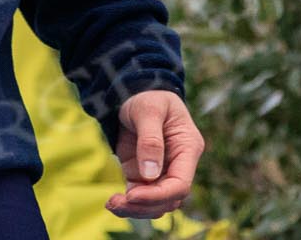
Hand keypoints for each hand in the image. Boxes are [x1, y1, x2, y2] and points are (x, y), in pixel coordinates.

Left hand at [107, 89, 204, 218]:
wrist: (135, 91)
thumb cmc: (148, 96)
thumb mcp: (149, 111)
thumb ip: (151, 141)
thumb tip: (151, 174)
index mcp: (188, 149)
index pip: (180, 184)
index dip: (159, 195)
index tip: (133, 195)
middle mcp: (178, 165)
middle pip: (169, 199)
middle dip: (145, 205)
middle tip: (117, 202)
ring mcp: (161, 172)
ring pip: (155, 204)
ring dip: (135, 209)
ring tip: (112, 204)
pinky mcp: (143, 174)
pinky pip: (140, 197)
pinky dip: (127, 204)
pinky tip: (112, 202)